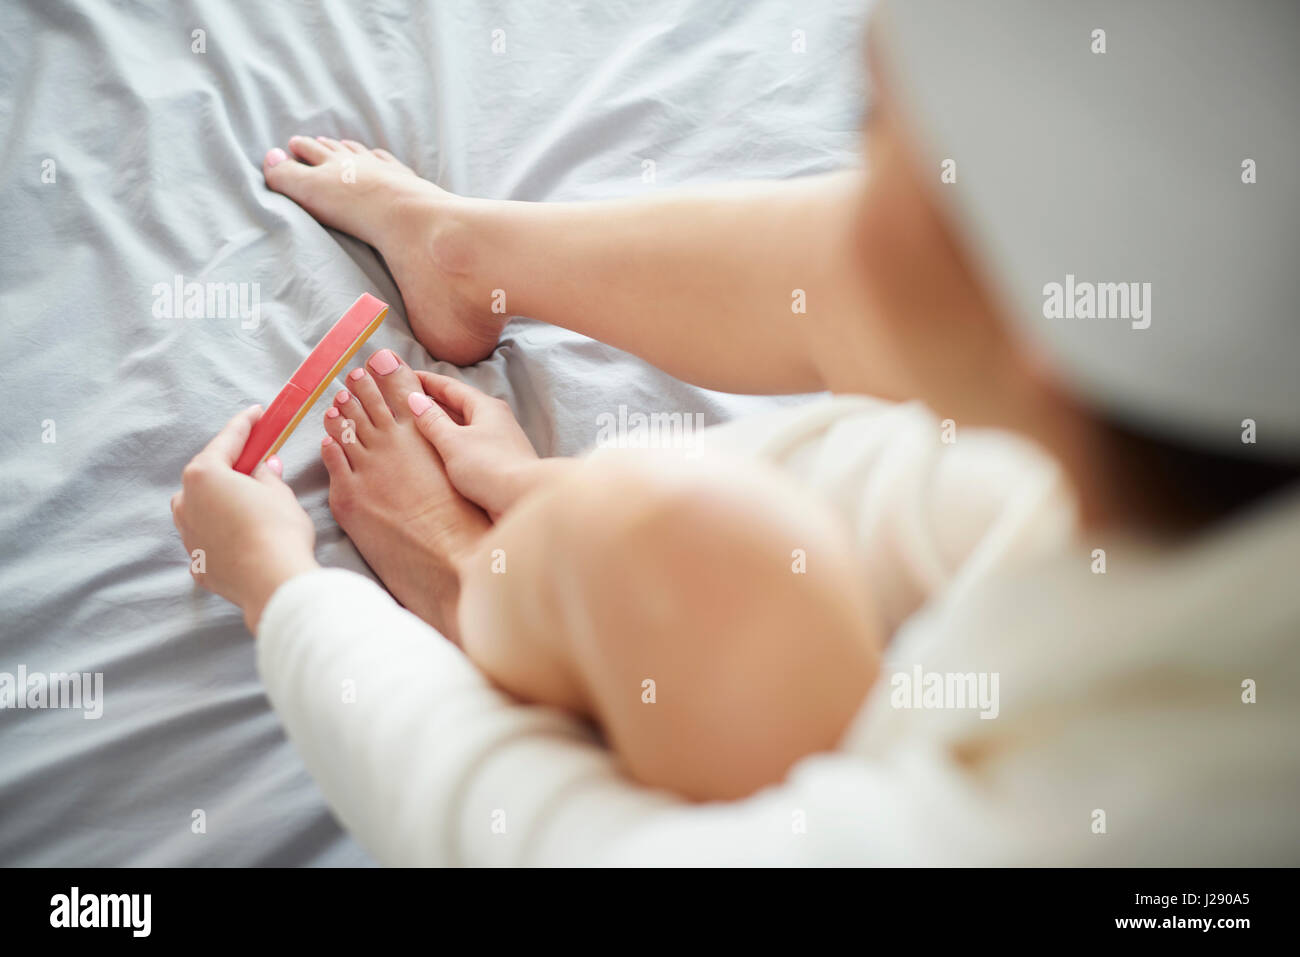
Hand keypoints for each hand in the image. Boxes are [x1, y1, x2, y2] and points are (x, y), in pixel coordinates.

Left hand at [171, 405, 319, 631]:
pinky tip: (242, 533)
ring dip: (221, 499)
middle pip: (207, 474)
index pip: (227, 441)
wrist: (273, 583)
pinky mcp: (197, 562)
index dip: (246, 424)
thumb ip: (267, 475)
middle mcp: (186, 502)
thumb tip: (265, 468)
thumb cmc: (277, 531)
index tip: (257, 413)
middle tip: (257, 458)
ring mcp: (187, 535)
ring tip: (248, 499)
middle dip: (231, 465)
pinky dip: (221, 530)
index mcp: (203, 475)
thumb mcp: (279, 493)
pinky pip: (207, 536)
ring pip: (201, 506)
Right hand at [406, 371, 543, 519]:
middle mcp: (495, 421)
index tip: (404, 375)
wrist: (527, 501)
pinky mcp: (499, 464)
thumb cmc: (491, 468)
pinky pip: (469, 447)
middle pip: (458, 405)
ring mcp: (499, 443)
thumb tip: (415, 399)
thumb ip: (432, 420)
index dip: (426, 380)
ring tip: (414, 427)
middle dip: (432, 402)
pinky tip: (438, 455)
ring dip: (441, 425)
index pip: (450, 387)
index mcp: (486, 407)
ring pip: (464, 428)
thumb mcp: (453, 442)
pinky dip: (451, 445)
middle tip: (403, 400)